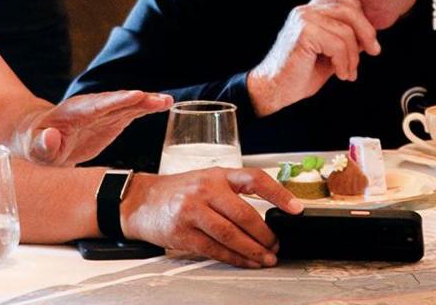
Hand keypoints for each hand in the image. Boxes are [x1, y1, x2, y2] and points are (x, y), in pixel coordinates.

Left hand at [13, 90, 173, 165]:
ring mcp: (103, 113)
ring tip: (166, 101)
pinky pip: (131, 112)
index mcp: (73, 113)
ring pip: (127, 105)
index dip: (116, 101)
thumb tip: (51, 137)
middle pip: (116, 102)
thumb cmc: (36, 145)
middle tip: (157, 99)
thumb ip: (43, 145)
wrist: (41, 141)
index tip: (135, 95)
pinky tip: (163, 104)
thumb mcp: (35, 148)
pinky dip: (146, 108)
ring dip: (147, 102)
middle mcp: (91, 108)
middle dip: (136, 100)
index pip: (97, 105)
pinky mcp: (111, 121)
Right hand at [122, 167, 302, 267]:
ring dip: (252, 251)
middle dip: (265, 234)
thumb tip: (266, 213)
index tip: (295, 209)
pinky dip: (233, 258)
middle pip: (244, 214)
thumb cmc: (178, 191)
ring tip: (266, 258)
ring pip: (231, 235)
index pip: (255, 179)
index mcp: (217, 174)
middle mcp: (206, 189)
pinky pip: (214, 249)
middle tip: (277, 245)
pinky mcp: (183, 233)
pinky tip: (244, 262)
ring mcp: (193, 211)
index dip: (278, 194)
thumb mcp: (206, 179)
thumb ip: (232, 192)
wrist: (140, 201)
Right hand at [244, 0, 380, 116]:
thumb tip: (371, 34)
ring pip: (346, 31)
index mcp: (311, 10)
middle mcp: (306, 10)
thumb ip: (347, 39)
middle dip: (367, 32)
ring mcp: (304, 19)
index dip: (360, 14)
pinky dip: (344, 63)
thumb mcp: (331, 52)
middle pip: (349, 10)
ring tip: (349, 73)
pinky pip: (338, 45)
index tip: (368, 39)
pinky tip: (341, 75)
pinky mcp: (304, 33)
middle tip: (375, 51)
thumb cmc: (301, 73)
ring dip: (353, 57)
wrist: (275, 90)